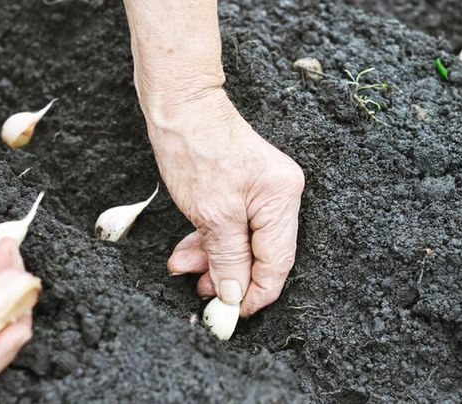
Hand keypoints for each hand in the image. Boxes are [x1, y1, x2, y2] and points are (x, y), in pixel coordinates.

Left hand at [148, 89, 304, 316]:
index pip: (278, 263)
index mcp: (282, 199)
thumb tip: (235, 295)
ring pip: (242, 242)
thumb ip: (228, 258)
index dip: (256, 294)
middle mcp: (280, 195)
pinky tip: (188, 250)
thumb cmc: (195, 148)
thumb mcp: (212, 214)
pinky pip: (231, 226)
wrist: (179, 104)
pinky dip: (210, 240)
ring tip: (183, 266)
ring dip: (212, 259)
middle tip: (200, 291)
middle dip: (227, 275)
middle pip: (260, 254)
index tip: (232, 313)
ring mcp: (262, 191)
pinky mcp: (243, 188)